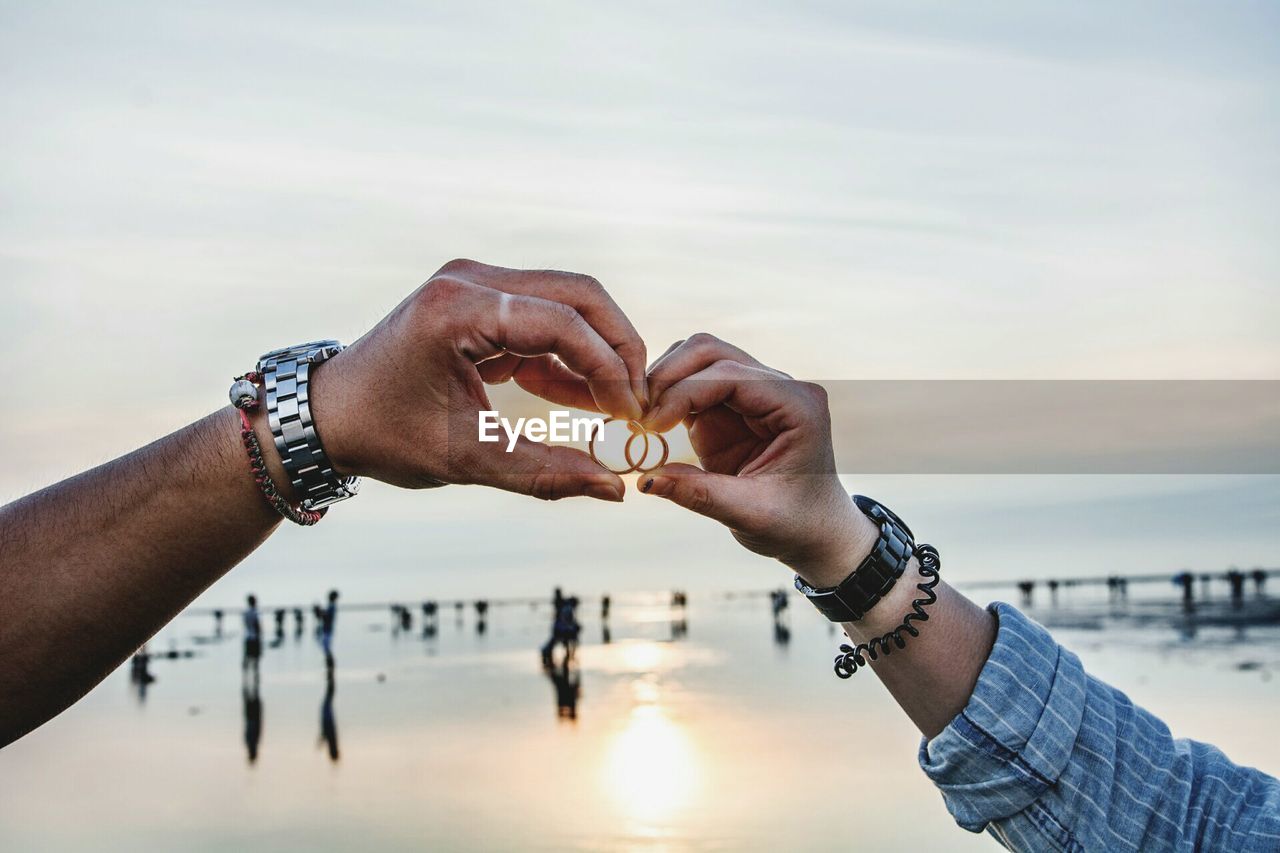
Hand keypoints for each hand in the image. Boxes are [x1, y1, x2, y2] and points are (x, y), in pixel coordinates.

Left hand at [307, 259, 646, 500]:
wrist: (328, 417)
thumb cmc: (385, 436)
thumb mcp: (467, 459)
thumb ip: (544, 473)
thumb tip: (614, 489)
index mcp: (457, 309)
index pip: (560, 322)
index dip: (607, 367)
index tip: (631, 412)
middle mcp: (469, 280)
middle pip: (576, 294)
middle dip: (619, 345)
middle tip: (640, 398)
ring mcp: (475, 284)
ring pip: (567, 300)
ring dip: (600, 348)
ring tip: (622, 403)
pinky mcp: (481, 302)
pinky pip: (544, 319)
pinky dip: (571, 356)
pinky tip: (590, 399)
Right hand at [639, 334, 876, 584]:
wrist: (815, 531)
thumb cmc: (795, 524)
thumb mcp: (750, 514)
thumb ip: (699, 494)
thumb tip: (645, 480)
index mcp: (797, 405)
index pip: (731, 376)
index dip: (684, 392)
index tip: (650, 424)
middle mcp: (778, 387)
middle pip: (712, 352)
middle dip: (669, 376)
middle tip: (638, 414)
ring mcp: (754, 392)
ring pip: (699, 358)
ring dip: (665, 380)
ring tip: (641, 417)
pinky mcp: (732, 406)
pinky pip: (693, 383)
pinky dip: (667, 395)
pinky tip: (649, 421)